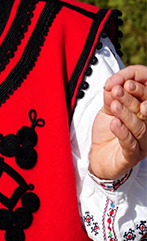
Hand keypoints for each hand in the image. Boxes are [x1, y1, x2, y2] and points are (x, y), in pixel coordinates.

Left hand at [89, 65, 146, 179]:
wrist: (99, 158)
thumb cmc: (108, 132)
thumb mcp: (108, 111)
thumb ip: (111, 98)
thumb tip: (112, 82)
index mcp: (145, 115)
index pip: (146, 99)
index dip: (139, 89)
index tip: (125, 82)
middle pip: (145, 111)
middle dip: (132, 99)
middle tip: (118, 90)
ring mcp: (142, 143)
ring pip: (140, 127)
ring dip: (126, 114)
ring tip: (114, 106)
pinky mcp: (132, 156)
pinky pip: (130, 144)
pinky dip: (122, 132)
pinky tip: (114, 124)